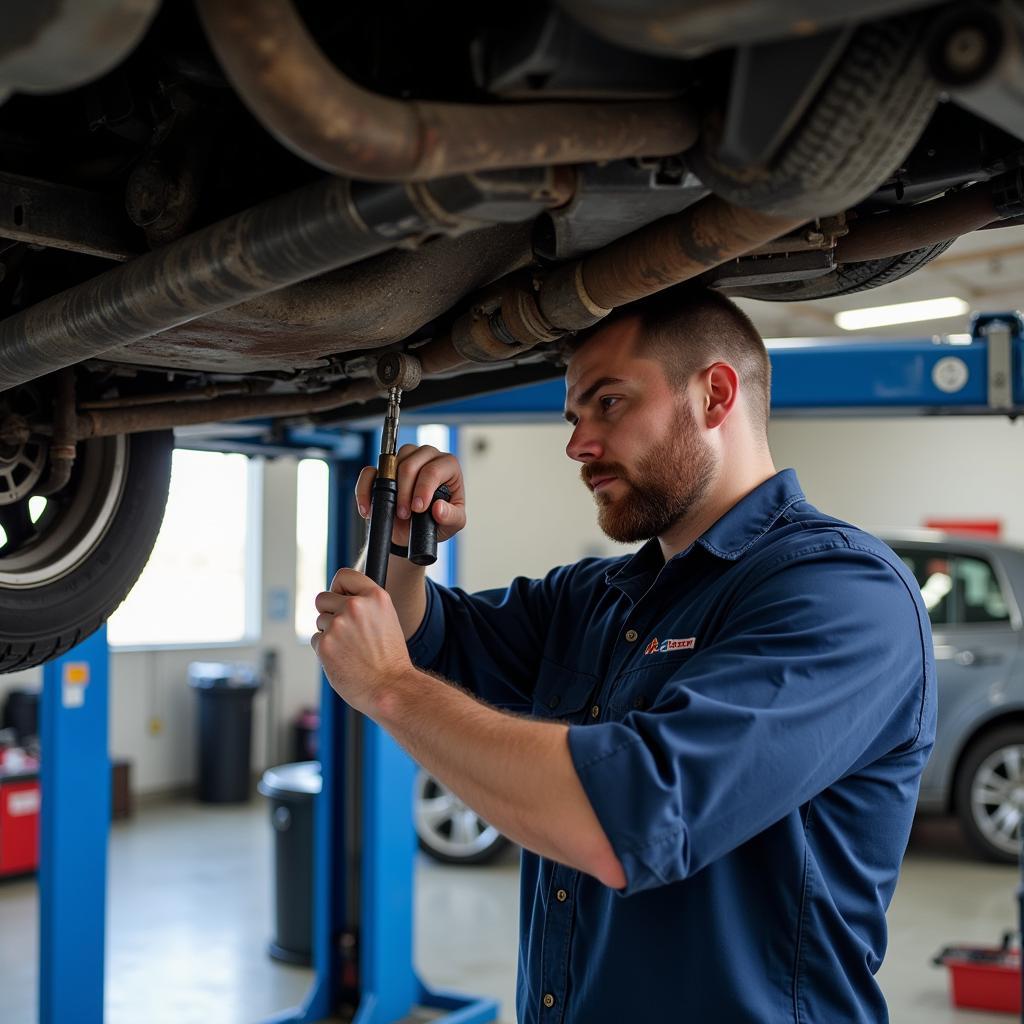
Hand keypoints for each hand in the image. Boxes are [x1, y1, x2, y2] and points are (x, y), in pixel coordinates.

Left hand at [311, 567, 412, 716]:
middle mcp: (355, 606)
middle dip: (329, 613)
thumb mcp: (386, 619)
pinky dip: (325, 650)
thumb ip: (365, 605)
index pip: (343, 575)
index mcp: (375, 596)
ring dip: (329, 634)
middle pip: (322, 598)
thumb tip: (337, 598)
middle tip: (346, 632)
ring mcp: (338, 624)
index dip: (338, 588)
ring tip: (350, 650)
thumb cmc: (389, 658)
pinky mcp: (325, 644)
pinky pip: (316, 640)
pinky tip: (343, 659)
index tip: (339, 598)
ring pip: (319, 621)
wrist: (390, 687)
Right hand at [354, 444, 466, 547]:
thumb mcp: (453, 523)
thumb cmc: (439, 520)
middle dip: (405, 491)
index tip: (418, 508)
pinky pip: (368, 472)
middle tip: (405, 514)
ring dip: (389, 489)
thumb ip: (451, 517)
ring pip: (391, 462)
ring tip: (395, 512)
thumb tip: (439, 509)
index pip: (433, 469)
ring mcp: (403, 460)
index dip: (423, 489)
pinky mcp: (382, 470)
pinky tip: (368, 510)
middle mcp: (426, 457)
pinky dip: (365, 491)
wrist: (416, 531)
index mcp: (447, 466)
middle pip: (410, 464)